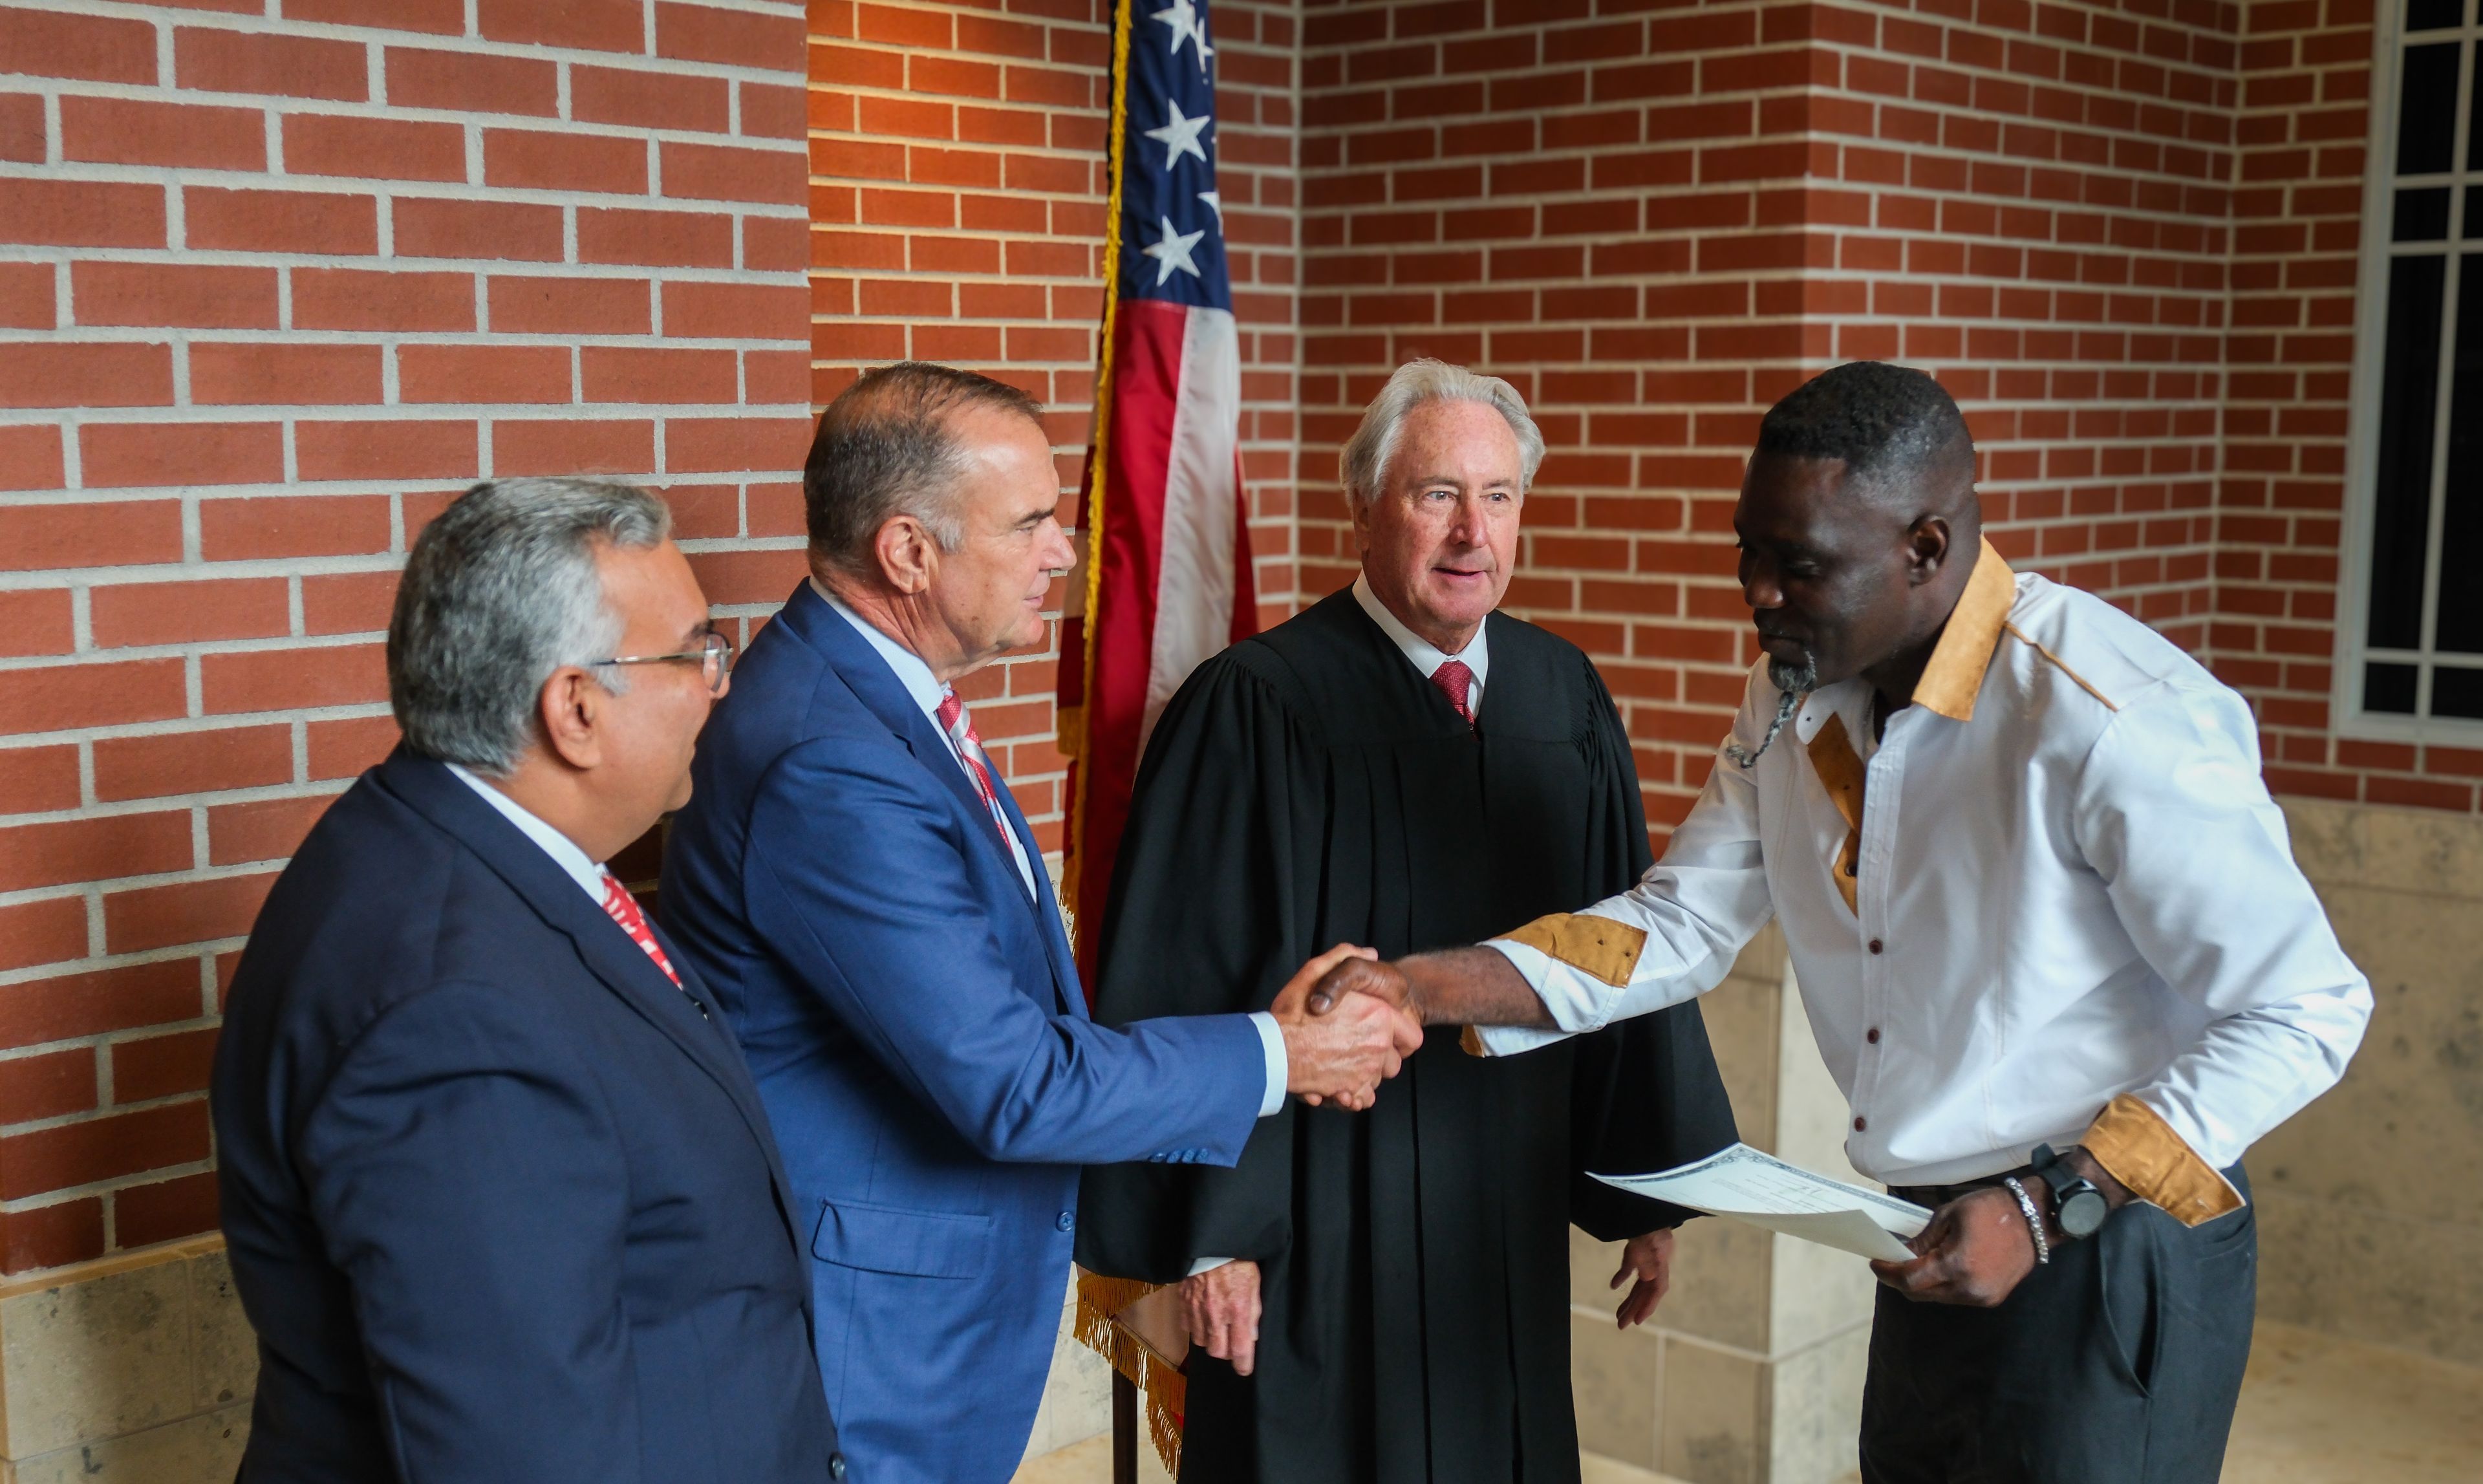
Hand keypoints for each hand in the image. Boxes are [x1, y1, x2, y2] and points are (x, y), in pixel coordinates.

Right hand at [1179, 1260, 1261, 1375]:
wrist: (1211, 1243)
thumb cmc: (1238, 1261)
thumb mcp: (1255, 1284)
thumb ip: (1254, 1313)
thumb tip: (1252, 1337)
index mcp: (1237, 1309)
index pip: (1240, 1350)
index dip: (1243, 1364)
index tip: (1245, 1368)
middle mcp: (1216, 1314)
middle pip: (1218, 1352)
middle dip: (1226, 1351)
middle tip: (1232, 1341)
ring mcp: (1196, 1310)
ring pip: (1202, 1342)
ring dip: (1211, 1340)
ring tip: (1217, 1328)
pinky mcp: (1183, 1303)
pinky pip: (1187, 1328)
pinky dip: (1196, 1327)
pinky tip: (1203, 1318)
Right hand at [1271, 944, 1422, 1110]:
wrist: (1271, 1050)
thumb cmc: (1292, 1014)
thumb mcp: (1315, 972)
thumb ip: (1344, 957)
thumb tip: (1370, 953)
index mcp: (1378, 1016)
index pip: (1411, 1036)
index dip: (1398, 1037)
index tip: (1381, 1035)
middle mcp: (1378, 1045)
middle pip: (1393, 1062)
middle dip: (1379, 1059)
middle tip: (1353, 1049)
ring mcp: (1366, 1070)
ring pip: (1376, 1080)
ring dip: (1364, 1077)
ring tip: (1341, 1066)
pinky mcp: (1350, 1090)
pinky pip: (1362, 1098)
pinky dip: (1353, 1096)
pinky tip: (1339, 1086)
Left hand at [1611, 1227, 1673, 1327]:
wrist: (1645, 1210)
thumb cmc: (1650, 1225)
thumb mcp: (1650, 1240)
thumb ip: (1648, 1257)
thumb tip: (1646, 1278)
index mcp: (1661, 1264)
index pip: (1657, 1290)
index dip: (1649, 1306)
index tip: (1638, 1321)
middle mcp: (1655, 1266)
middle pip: (1645, 1293)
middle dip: (1635, 1309)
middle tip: (1622, 1325)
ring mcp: (1646, 1260)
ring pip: (1638, 1286)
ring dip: (1630, 1300)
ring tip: (1619, 1317)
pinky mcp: (1636, 1253)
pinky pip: (1630, 1270)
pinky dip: (1622, 1278)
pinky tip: (1614, 1286)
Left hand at [1868, 1186, 2040, 1306]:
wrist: (2035, 1219)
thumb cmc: (1991, 1210)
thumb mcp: (1948, 1216)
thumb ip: (1923, 1241)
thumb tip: (1902, 1254)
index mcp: (1956, 1265)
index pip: (1910, 1279)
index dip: (1887, 1273)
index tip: (1875, 1263)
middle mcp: (1968, 1289)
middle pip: (1921, 1294)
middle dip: (1901, 1280)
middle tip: (1889, 1263)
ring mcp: (1981, 1297)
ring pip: (1938, 1297)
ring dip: (1921, 1284)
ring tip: (1914, 1263)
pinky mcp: (1992, 1299)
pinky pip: (1956, 1297)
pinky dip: (1942, 1285)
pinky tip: (1938, 1268)